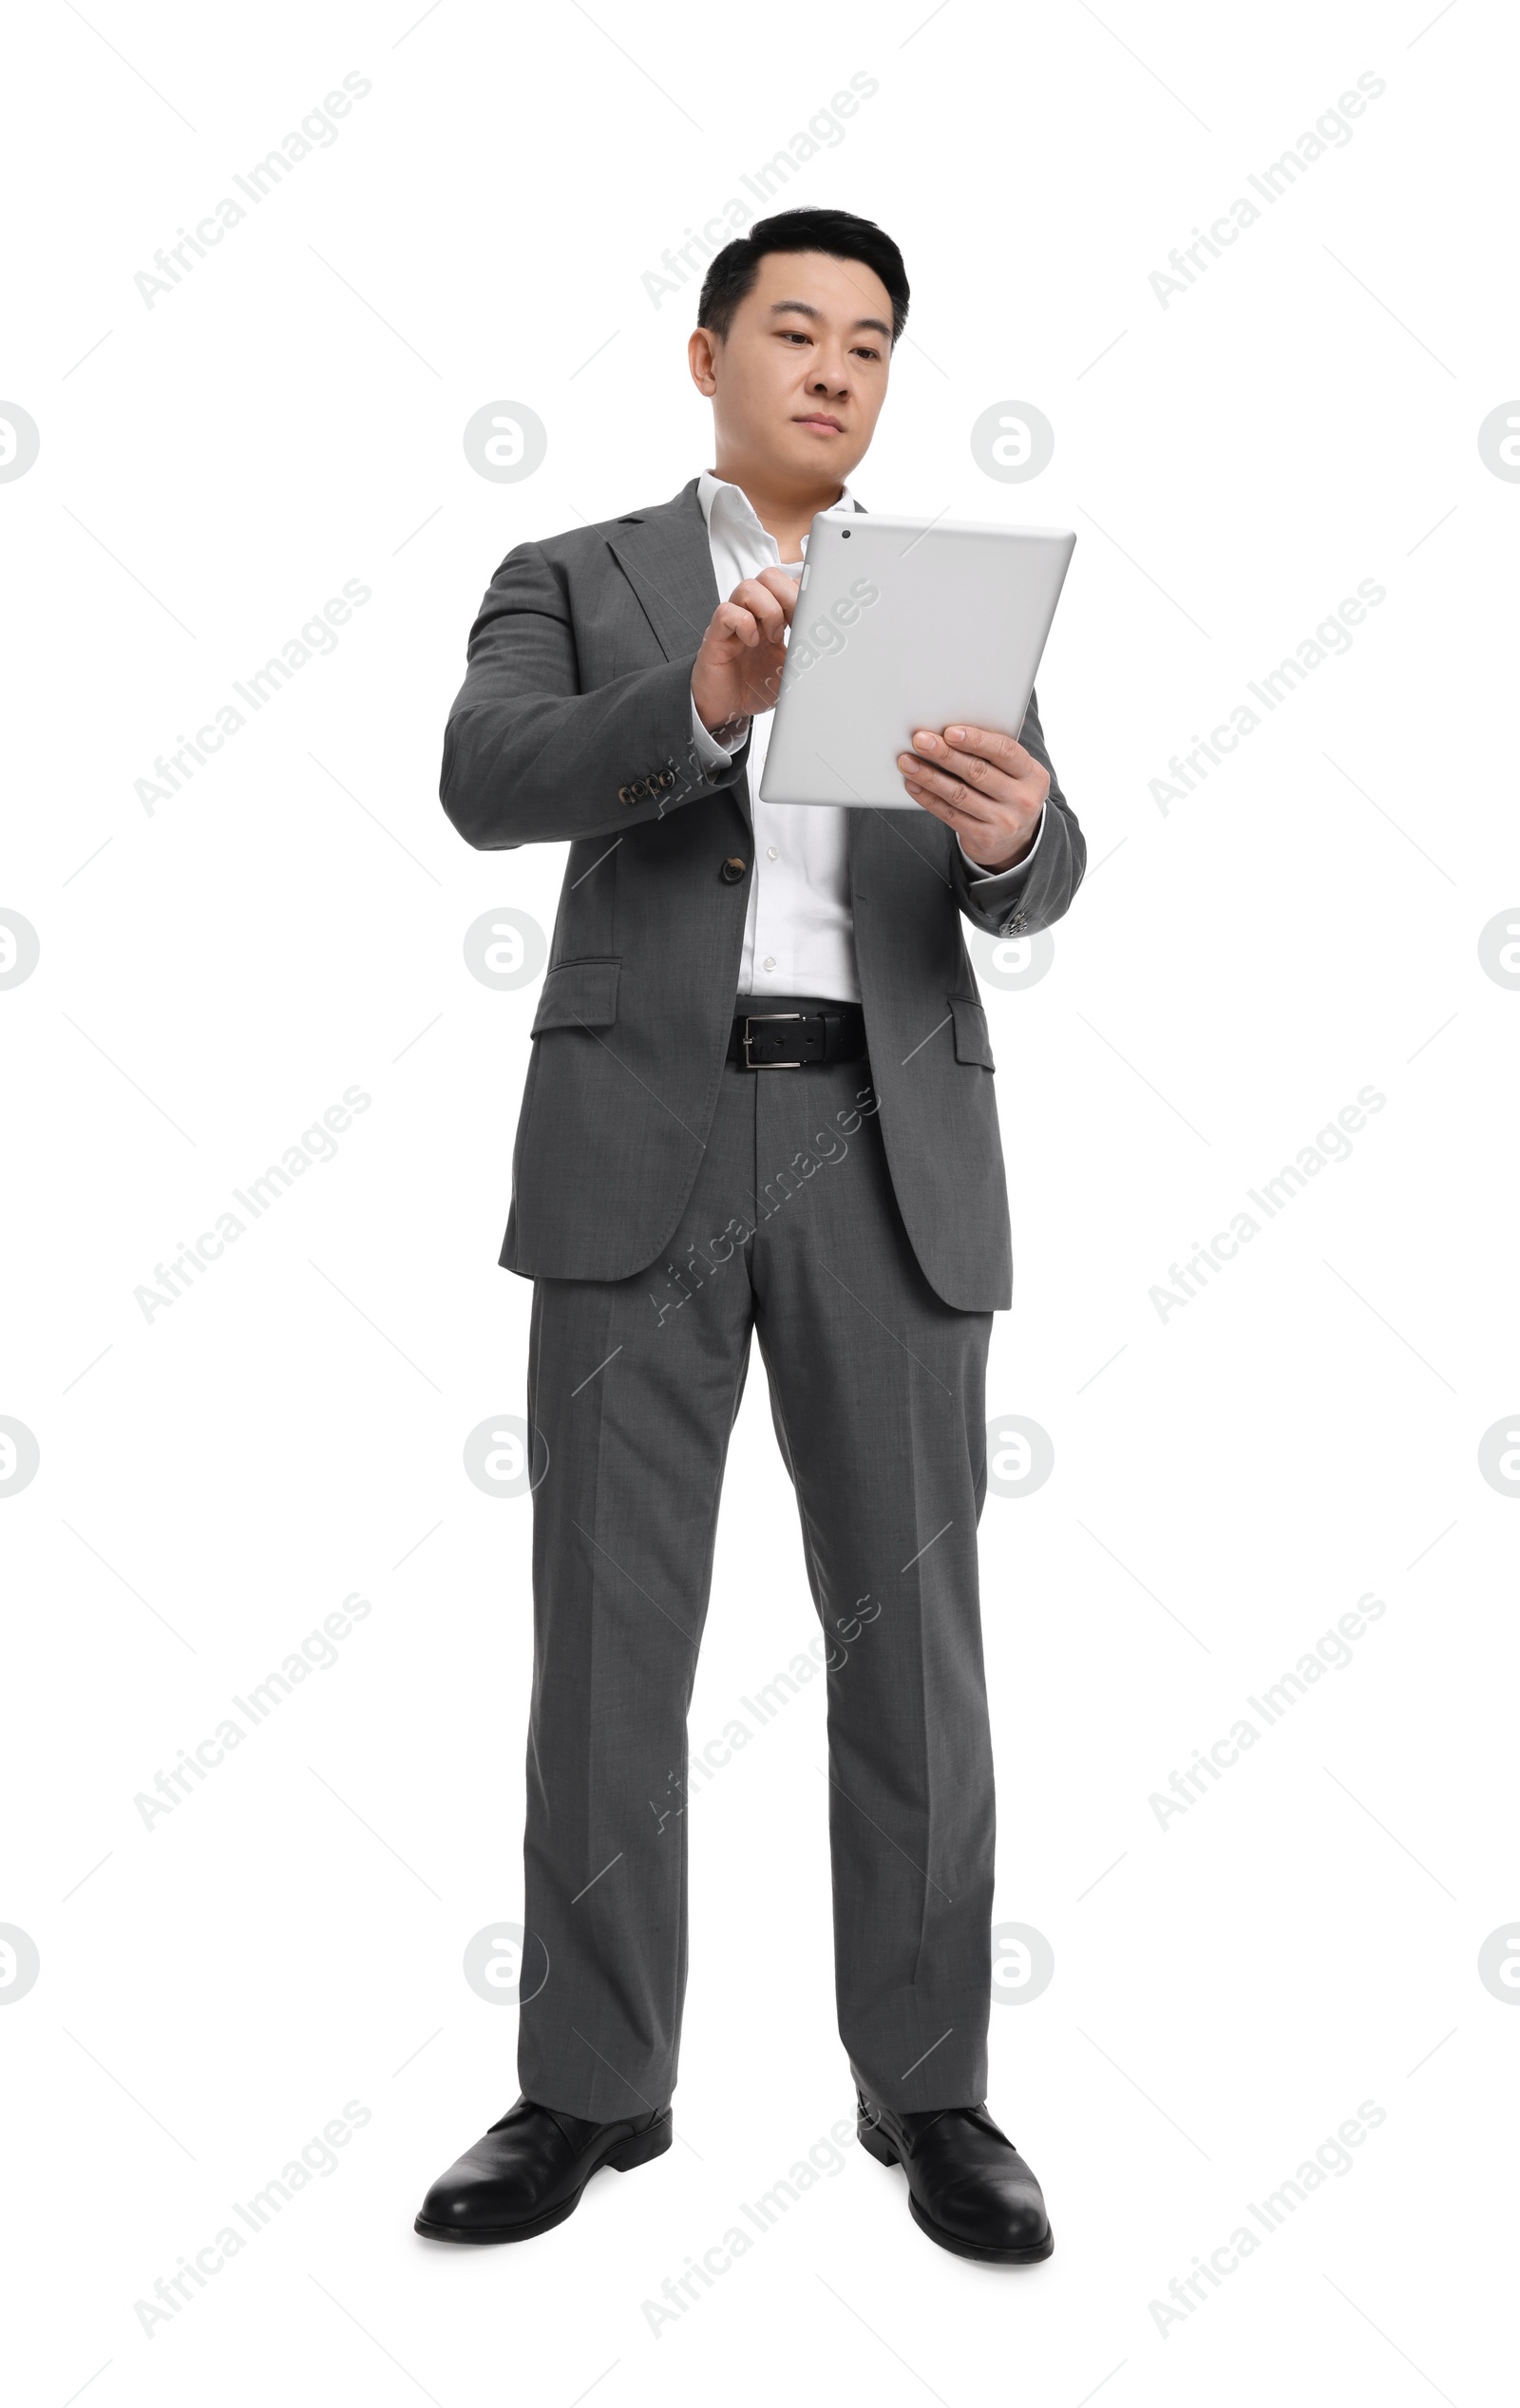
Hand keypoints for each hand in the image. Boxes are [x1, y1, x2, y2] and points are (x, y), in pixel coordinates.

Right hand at [691, 567, 800, 734]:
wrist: (727, 711)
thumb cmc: (755, 688)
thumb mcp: (792, 671)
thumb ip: (807, 654)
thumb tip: (827, 644)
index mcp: (774, 618)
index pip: (789, 583)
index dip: (802, 591)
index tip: (813, 612)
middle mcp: (754, 614)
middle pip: (770, 577)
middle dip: (788, 597)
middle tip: (792, 625)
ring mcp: (735, 622)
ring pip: (748, 587)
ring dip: (767, 611)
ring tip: (772, 637)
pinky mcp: (717, 635)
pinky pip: (726, 612)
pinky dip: (743, 624)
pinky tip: (751, 642)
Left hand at [897, 725, 1048, 869]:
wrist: (1017, 840)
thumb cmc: (1010, 792)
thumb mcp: (1017, 772)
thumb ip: (998, 747)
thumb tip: (973, 711)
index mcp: (1033, 775)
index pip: (1005, 751)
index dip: (976, 740)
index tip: (950, 731)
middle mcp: (1022, 799)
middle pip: (978, 772)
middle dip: (945, 754)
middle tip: (920, 740)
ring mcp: (1004, 822)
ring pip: (959, 794)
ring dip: (929, 776)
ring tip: (907, 762)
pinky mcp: (984, 838)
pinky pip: (950, 814)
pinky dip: (928, 798)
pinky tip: (914, 785)